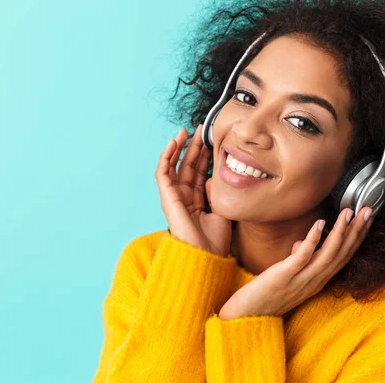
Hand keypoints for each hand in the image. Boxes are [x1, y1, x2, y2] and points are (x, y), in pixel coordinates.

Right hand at [156, 123, 231, 257]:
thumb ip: (216, 192)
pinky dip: (166, 157)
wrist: (207, 255)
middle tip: (200, 129)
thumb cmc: (215, 240)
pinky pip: (163, 173)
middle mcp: (184, 197)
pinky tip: (173, 143)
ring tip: (185, 132)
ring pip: (174, 166)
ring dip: (178, 148)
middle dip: (193, 147)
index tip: (210, 139)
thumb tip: (214, 176)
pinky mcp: (168, 198)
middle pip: (187, 166)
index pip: (199, 171)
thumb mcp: (221, 209)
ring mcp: (175, 197)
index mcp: (197, 200)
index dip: (203, 155)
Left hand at [218, 206, 373, 319]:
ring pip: (327, 255)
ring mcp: (300, 280)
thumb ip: (300, 260)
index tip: (367, 219)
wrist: (246, 316)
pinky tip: (320, 223)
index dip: (357, 238)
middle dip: (356, 231)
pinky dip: (313, 240)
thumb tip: (304, 242)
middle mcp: (314, 281)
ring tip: (348, 212)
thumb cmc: (266, 294)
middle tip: (368, 210)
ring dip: (340, 232)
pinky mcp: (284, 276)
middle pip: (341, 254)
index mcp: (317, 280)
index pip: (343, 256)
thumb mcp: (289, 276)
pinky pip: (302, 257)